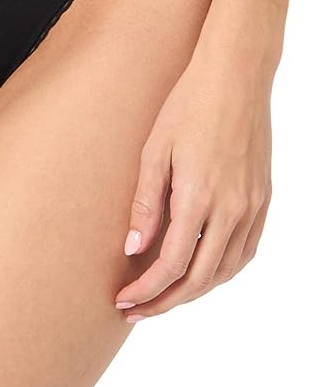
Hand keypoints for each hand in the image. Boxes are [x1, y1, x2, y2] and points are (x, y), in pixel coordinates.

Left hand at [114, 45, 272, 321]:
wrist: (236, 75)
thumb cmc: (188, 105)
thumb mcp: (154, 151)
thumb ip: (145, 204)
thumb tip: (133, 250)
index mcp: (199, 197)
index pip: (171, 266)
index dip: (146, 291)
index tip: (123, 301)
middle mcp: (232, 208)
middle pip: (200, 279)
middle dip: (165, 302)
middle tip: (135, 310)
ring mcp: (253, 205)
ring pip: (225, 270)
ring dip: (193, 291)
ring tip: (163, 296)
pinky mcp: (263, 198)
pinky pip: (245, 251)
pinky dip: (221, 270)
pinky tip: (200, 271)